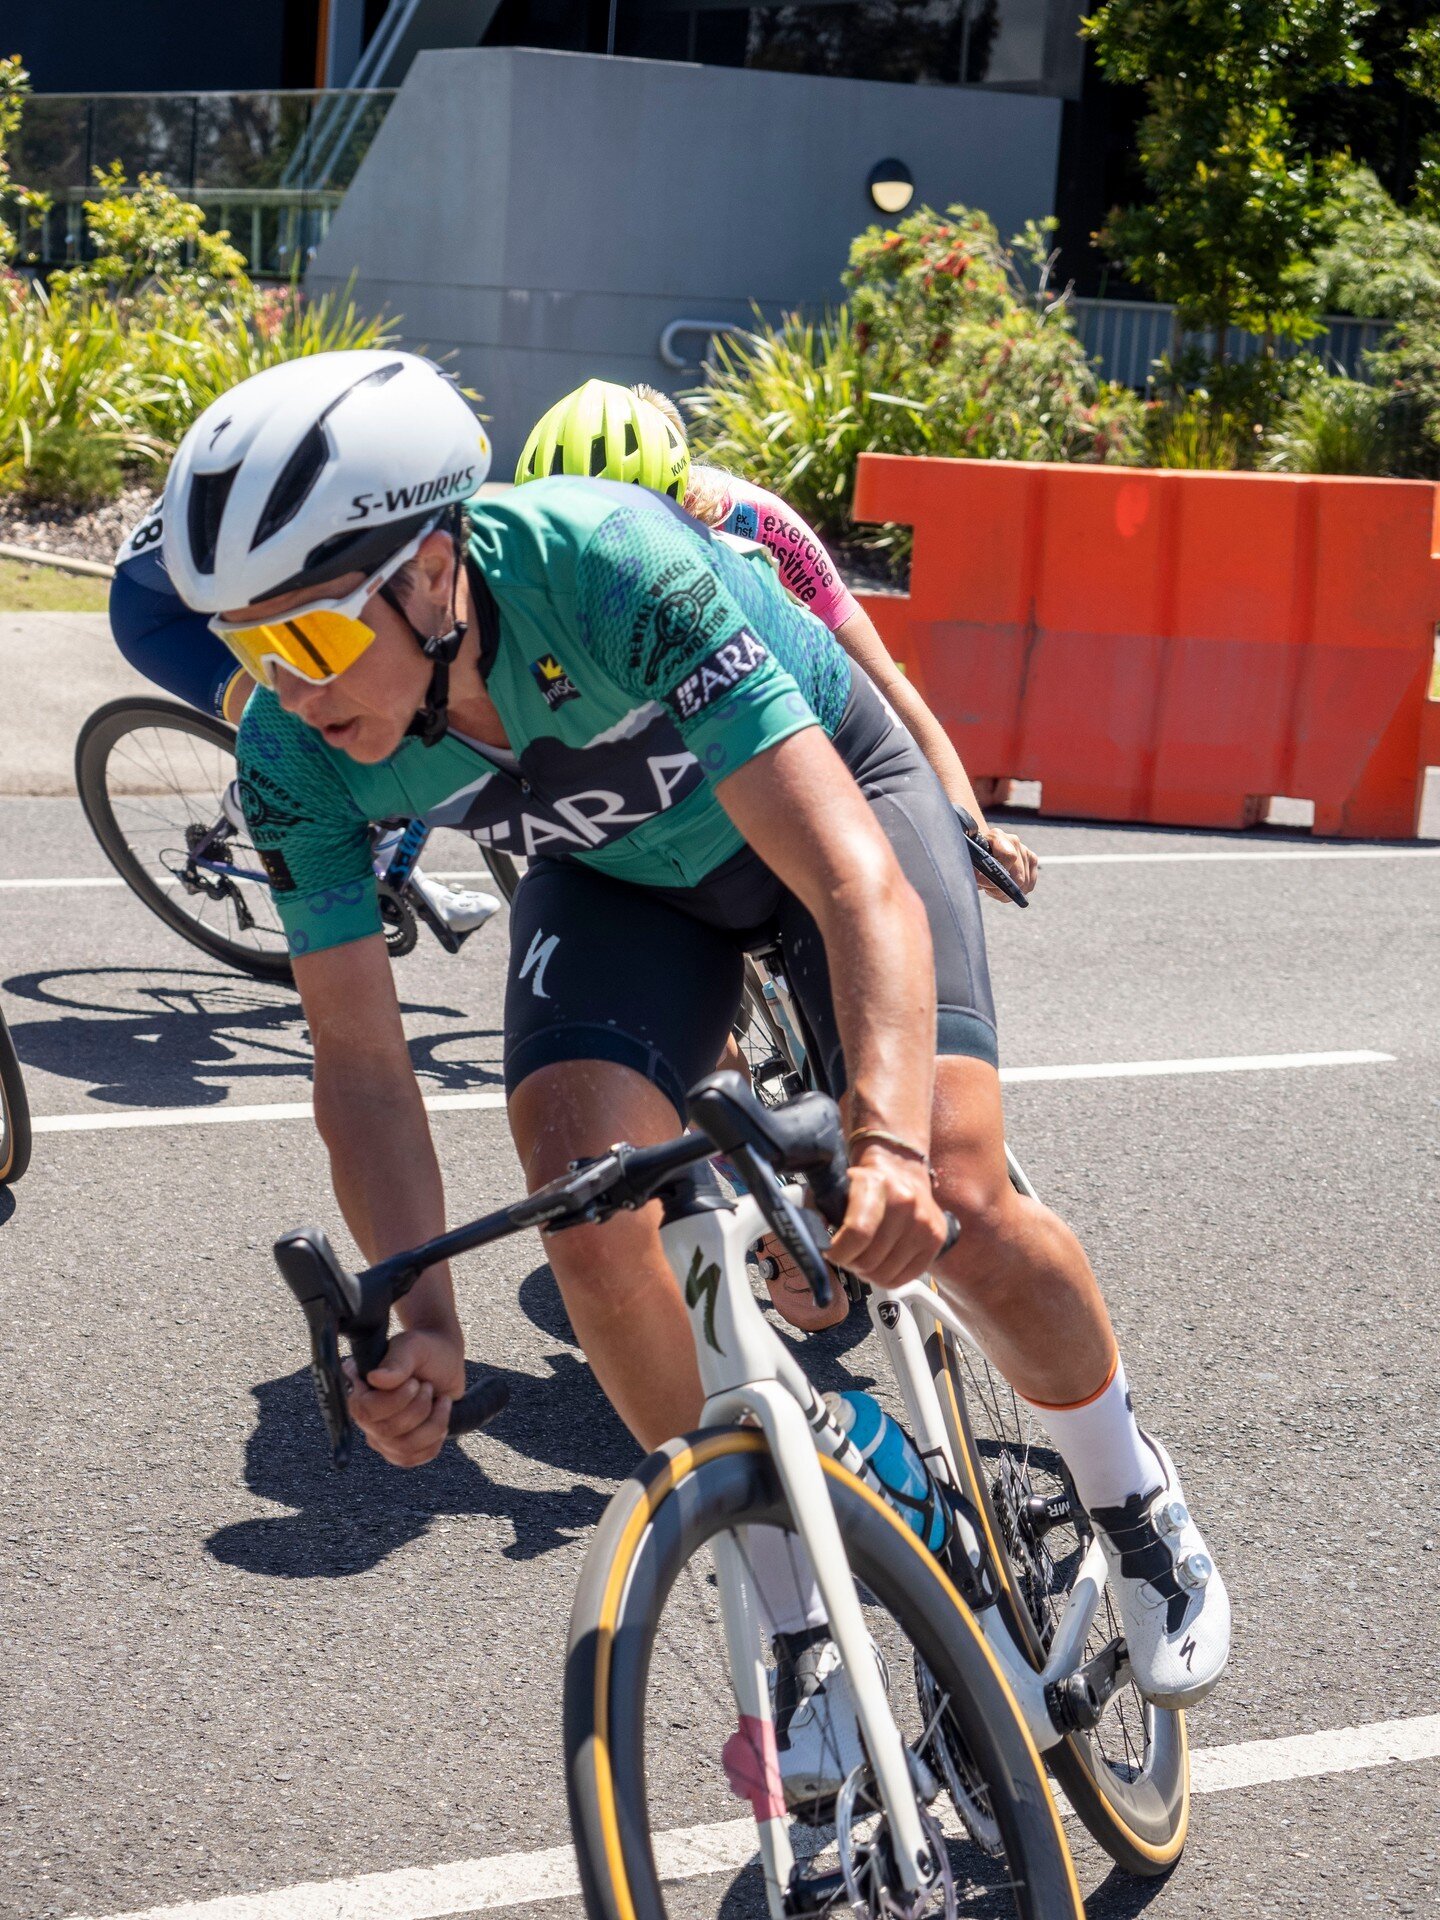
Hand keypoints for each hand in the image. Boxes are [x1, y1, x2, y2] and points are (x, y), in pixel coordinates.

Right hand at [342, 1325, 465, 1467]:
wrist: (446, 1362)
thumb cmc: (426, 1351)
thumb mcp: (413, 1347)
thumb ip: (397, 1361)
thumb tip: (375, 1378)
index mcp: (358, 1387)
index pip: (364, 1410)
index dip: (394, 1402)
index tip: (414, 1382)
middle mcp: (363, 1414)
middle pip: (385, 1432)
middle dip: (418, 1409)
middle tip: (427, 1386)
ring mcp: (379, 1434)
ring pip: (402, 1449)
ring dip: (431, 1423)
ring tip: (437, 1399)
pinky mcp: (397, 1447)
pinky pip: (412, 1459)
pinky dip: (434, 1440)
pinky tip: (439, 1417)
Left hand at [826, 1147, 947, 1289]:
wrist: (900, 1168)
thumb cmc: (863, 1182)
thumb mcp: (836, 1187)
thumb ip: (818, 1212)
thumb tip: (807, 1242)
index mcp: (876, 1184)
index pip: (857, 1233)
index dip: (837, 1252)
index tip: (829, 1251)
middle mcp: (906, 1202)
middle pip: (869, 1260)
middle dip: (849, 1263)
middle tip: (843, 1254)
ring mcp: (924, 1222)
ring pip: (884, 1275)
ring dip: (865, 1273)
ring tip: (861, 1258)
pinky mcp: (936, 1239)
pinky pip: (903, 1278)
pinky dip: (884, 1278)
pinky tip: (878, 1263)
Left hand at [979, 825, 1038, 899]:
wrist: (981, 850)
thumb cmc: (973, 857)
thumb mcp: (969, 862)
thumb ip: (973, 870)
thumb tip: (979, 879)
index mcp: (996, 836)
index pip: (1009, 856)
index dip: (998, 874)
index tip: (984, 882)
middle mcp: (1014, 841)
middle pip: (1019, 876)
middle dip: (1002, 889)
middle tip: (988, 890)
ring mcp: (1025, 850)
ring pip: (1024, 884)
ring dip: (1007, 893)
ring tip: (994, 888)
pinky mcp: (1032, 860)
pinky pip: (1029, 885)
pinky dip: (1016, 892)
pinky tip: (1004, 888)